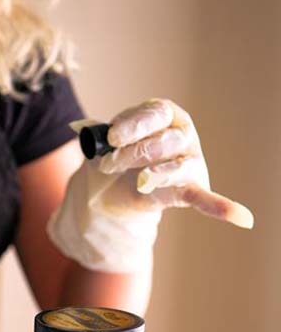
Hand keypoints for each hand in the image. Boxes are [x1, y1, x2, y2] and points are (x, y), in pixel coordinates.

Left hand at [48, 99, 253, 272]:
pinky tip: (240, 217)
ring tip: (139, 181)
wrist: (112, 186)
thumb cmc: (113, 154)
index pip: (155, 114)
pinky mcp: (189, 188)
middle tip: (108, 164)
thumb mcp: (103, 143)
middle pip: (163, 142)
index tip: (112, 137)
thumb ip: (100, 139)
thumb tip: (92, 139)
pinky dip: (221, 208)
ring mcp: (189, 162)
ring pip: (177, 167)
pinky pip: (204, 198)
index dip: (134, 126)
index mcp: (162, 115)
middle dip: (132, 154)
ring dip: (152, 175)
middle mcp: (181, 135)